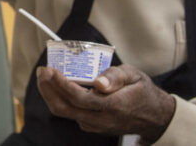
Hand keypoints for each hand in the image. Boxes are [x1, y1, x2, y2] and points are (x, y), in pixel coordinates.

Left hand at [36, 64, 174, 141]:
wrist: (153, 116)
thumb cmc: (142, 91)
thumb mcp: (134, 76)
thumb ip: (116, 77)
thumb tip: (98, 83)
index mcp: (113, 105)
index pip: (79, 98)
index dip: (60, 84)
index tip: (50, 70)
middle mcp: (101, 119)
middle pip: (65, 108)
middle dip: (48, 89)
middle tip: (42, 71)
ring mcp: (95, 126)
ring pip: (65, 113)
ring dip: (51, 94)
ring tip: (45, 77)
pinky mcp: (92, 127)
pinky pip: (71, 114)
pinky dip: (60, 100)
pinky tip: (57, 86)